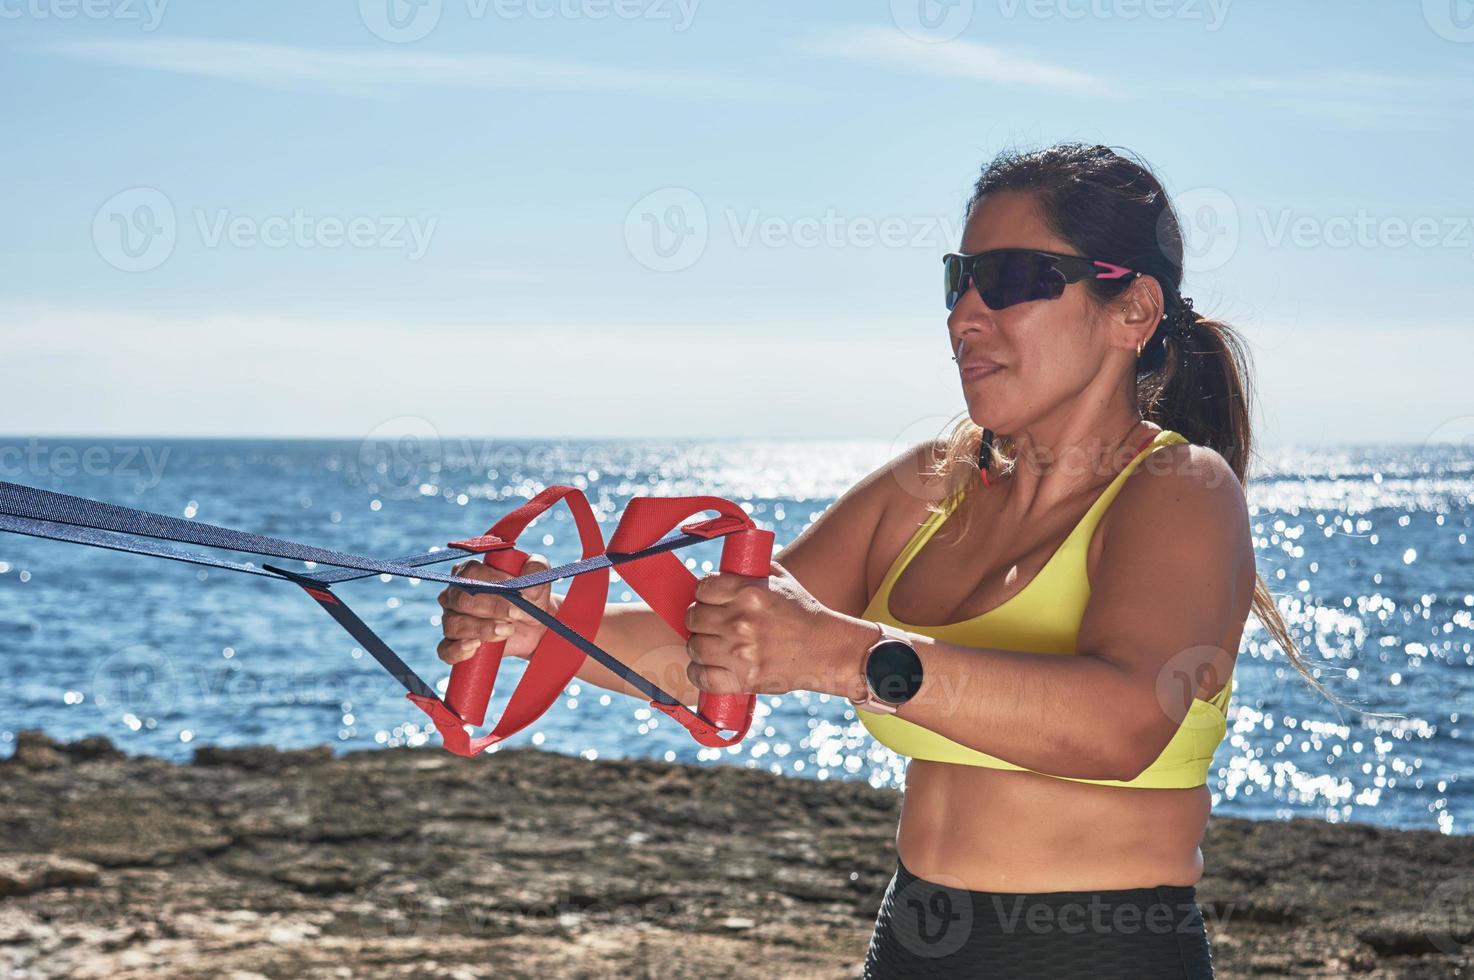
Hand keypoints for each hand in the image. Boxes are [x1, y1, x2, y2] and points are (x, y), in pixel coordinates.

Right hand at [436, 555, 558, 665]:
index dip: (494, 582)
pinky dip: (458, 650)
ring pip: (454, 624)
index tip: (518, 593)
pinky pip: (446, 649)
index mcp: (469, 572)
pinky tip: (476, 647)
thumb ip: (536, 569)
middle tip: (516, 614)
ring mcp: (452, 619)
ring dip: (482, 629)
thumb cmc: (531, 596)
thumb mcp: (538, 577)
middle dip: (492, 608)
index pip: (470, 573)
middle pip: (461, 599)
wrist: (536, 625)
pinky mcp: (455, 644)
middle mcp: (455, 594)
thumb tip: (527, 587)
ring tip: (508, 630)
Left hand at [683, 560, 853, 697]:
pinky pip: (702, 677)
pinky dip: (698, 673)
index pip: (702, 588)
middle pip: (693, 618)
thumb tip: (728, 564)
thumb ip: (753, 569)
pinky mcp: (744, 679)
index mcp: (748, 592)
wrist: (827, 649)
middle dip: (698, 619)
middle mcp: (740, 621)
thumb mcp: (781, 580)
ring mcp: (740, 652)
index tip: (708, 599)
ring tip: (709, 644)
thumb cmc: (803, 613)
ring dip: (698, 645)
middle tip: (708, 622)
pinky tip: (704, 667)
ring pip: (694, 646)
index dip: (703, 593)